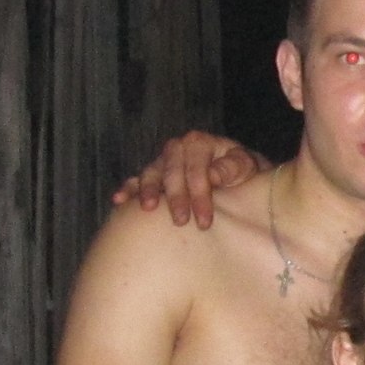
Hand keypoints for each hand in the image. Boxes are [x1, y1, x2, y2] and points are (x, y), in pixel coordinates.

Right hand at [112, 130, 264, 226]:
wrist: (237, 174)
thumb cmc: (242, 172)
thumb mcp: (246, 166)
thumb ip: (233, 167)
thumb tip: (213, 175)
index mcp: (200, 142)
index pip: (197, 169)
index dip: (200, 195)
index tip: (204, 221)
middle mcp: (178, 148)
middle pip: (172, 171)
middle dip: (175, 197)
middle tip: (180, 221)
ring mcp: (163, 161)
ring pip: (151, 173)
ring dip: (148, 190)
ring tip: (148, 208)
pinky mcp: (153, 174)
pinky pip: (136, 179)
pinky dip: (127, 189)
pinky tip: (118, 200)